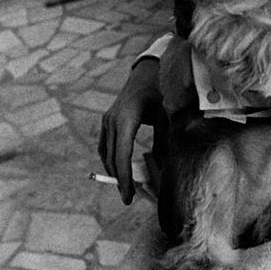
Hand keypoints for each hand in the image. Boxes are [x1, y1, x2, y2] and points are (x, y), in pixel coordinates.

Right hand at [98, 58, 162, 203]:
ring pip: (105, 153)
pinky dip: (110, 158)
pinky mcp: (108, 119)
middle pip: (111, 158)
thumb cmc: (160, 92)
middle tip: (129, 198)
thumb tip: (163, 168)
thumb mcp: (165, 115)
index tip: (128, 197)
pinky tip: (119, 169)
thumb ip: (164, 142)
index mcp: (126, 119)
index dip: (124, 179)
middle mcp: (112, 120)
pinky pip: (104, 144)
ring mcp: (107, 119)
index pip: (121, 156)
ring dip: (114, 170)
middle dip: (119, 179)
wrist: (149, 71)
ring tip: (126, 187)